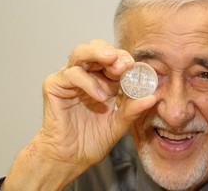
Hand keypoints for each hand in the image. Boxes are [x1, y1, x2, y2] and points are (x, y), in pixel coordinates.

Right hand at [39, 39, 156, 174]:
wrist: (71, 157)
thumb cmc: (93, 139)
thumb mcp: (118, 124)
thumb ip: (132, 110)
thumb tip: (153, 98)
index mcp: (103, 81)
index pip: (113, 59)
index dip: (123, 58)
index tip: (134, 65)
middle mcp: (86, 76)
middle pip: (96, 49)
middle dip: (112, 52)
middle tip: (124, 63)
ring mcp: (69, 79)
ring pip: (80, 53)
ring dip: (98, 55)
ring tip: (115, 66)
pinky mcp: (54, 85)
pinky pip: (71, 74)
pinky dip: (88, 82)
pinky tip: (100, 96)